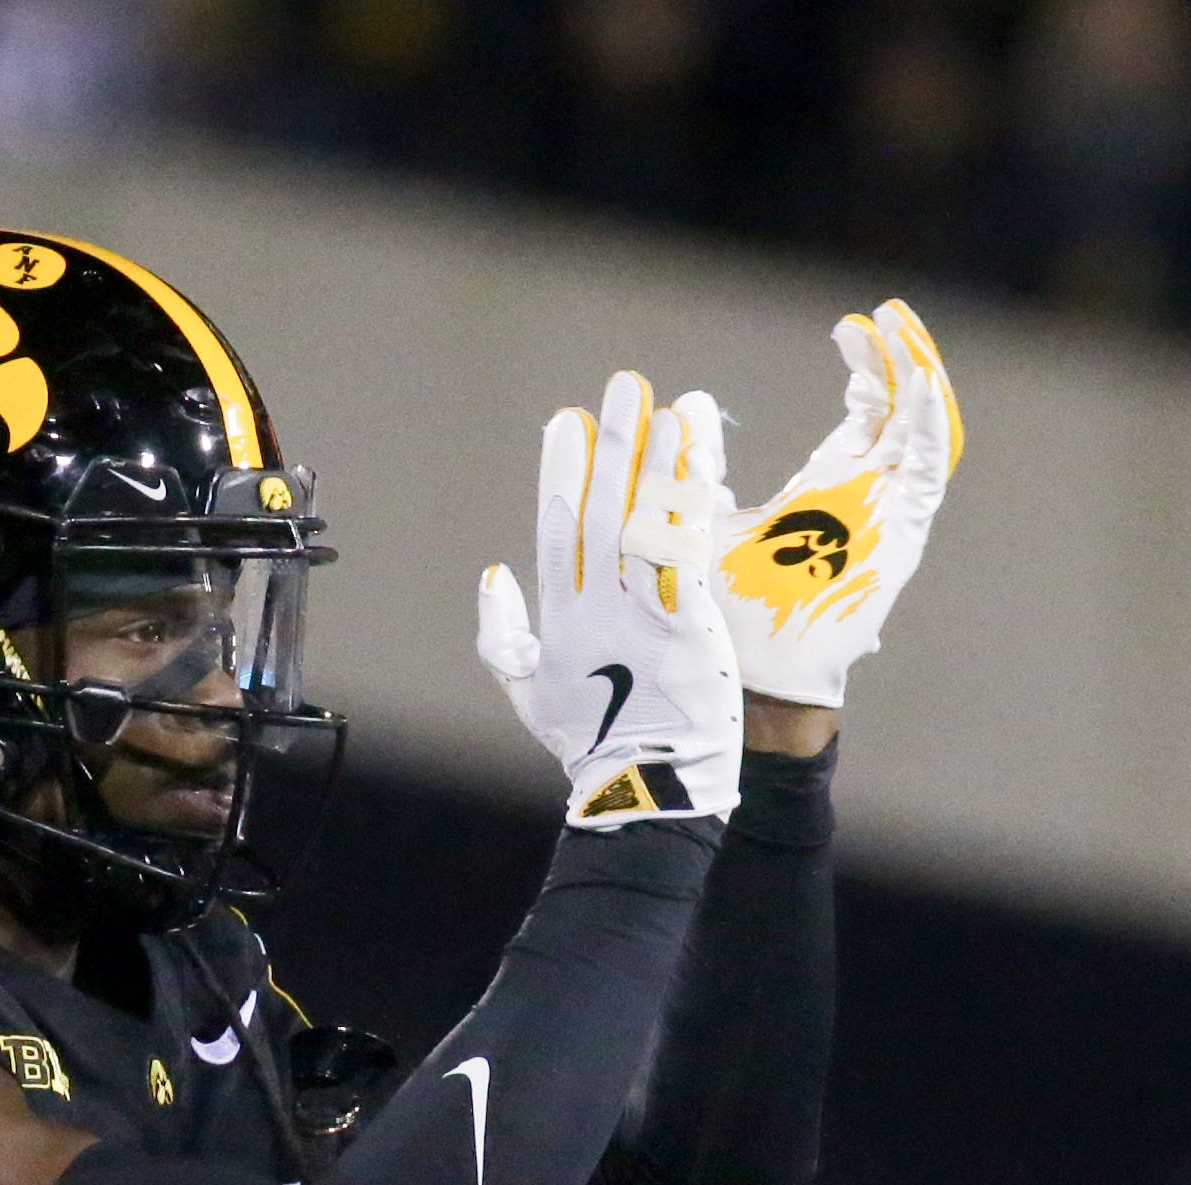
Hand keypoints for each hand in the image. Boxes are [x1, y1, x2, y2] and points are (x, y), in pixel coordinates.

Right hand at [479, 370, 742, 827]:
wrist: (643, 790)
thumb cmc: (591, 746)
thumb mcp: (528, 692)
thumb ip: (502, 635)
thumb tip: (493, 572)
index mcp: (560, 618)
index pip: (557, 529)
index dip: (562, 471)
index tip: (567, 422)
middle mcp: (596, 605)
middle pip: (601, 509)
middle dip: (611, 444)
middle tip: (621, 387)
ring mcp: (641, 612)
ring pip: (644, 520)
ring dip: (655, 458)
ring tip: (665, 404)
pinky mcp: (687, 622)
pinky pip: (685, 547)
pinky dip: (689, 499)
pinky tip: (698, 460)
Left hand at [717, 299, 962, 708]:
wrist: (745, 678)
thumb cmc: (721, 612)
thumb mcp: (697, 520)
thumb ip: (695, 470)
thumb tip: (681, 414)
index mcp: (826, 490)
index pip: (866, 414)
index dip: (866, 367)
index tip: (849, 326)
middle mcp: (865, 497)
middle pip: (903, 412)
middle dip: (898, 359)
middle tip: (885, 313)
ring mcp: (887, 514)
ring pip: (924, 431)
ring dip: (919, 377)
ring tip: (904, 328)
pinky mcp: (900, 535)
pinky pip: (929, 470)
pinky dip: (929, 424)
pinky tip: (920, 382)